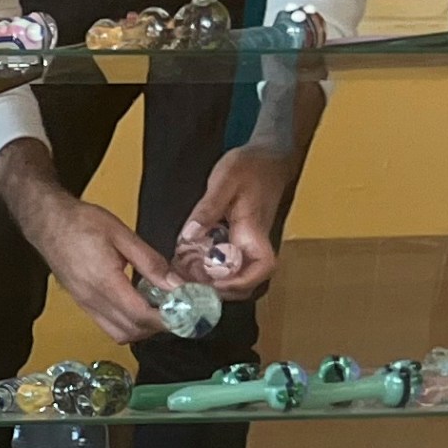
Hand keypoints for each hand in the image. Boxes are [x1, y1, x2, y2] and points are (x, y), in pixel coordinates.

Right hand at [0, 141, 170, 341]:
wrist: (47, 221)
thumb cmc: (82, 222)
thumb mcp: (122, 235)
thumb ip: (151, 262)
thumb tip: (176, 284)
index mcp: (104, 281)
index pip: (140, 315)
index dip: (166, 320)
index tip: (187, 314)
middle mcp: (92, 299)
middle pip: (131, 331)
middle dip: (158, 327)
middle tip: (178, 311)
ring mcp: (84, 304)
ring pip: (119, 334)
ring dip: (142, 329)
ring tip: (159, 309)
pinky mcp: (82, 304)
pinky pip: (108, 326)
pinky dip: (128, 324)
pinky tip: (139, 305)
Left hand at [173, 144, 300, 298]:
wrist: (267, 157)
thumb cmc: (250, 166)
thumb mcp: (225, 180)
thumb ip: (207, 208)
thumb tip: (190, 235)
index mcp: (254, 231)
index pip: (262, 269)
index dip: (239, 284)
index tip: (213, 285)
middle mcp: (253, 244)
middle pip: (244, 282)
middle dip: (217, 291)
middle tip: (185, 286)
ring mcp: (245, 244)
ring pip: (232, 276)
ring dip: (208, 282)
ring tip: (180, 278)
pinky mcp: (236, 241)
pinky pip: (223, 263)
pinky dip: (205, 268)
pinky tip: (183, 264)